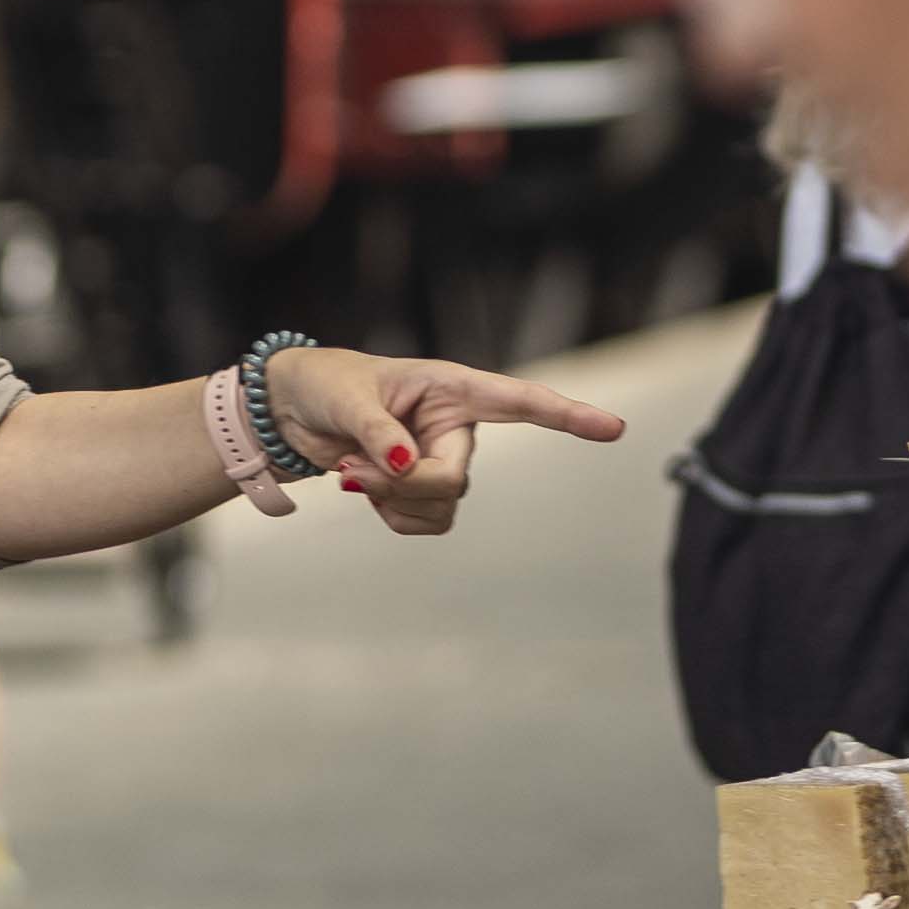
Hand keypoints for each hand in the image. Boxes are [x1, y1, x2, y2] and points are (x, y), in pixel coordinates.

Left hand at [253, 349, 632, 537]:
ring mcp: (442, 461)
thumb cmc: (327, 384)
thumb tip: (403, 462)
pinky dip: (389, 515)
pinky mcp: (422, 491)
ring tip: (352, 472)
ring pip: (442, 508)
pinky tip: (363, 488)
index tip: (613, 429)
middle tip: (354, 471)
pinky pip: (423, 524)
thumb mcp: (349, 399)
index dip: (568, 416)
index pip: (521, 402)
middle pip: (455, 481)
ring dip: (391, 502)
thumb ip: (378, 431)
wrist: (294, 410)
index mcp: (454, 387)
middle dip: (403, 487)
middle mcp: (458, 426)